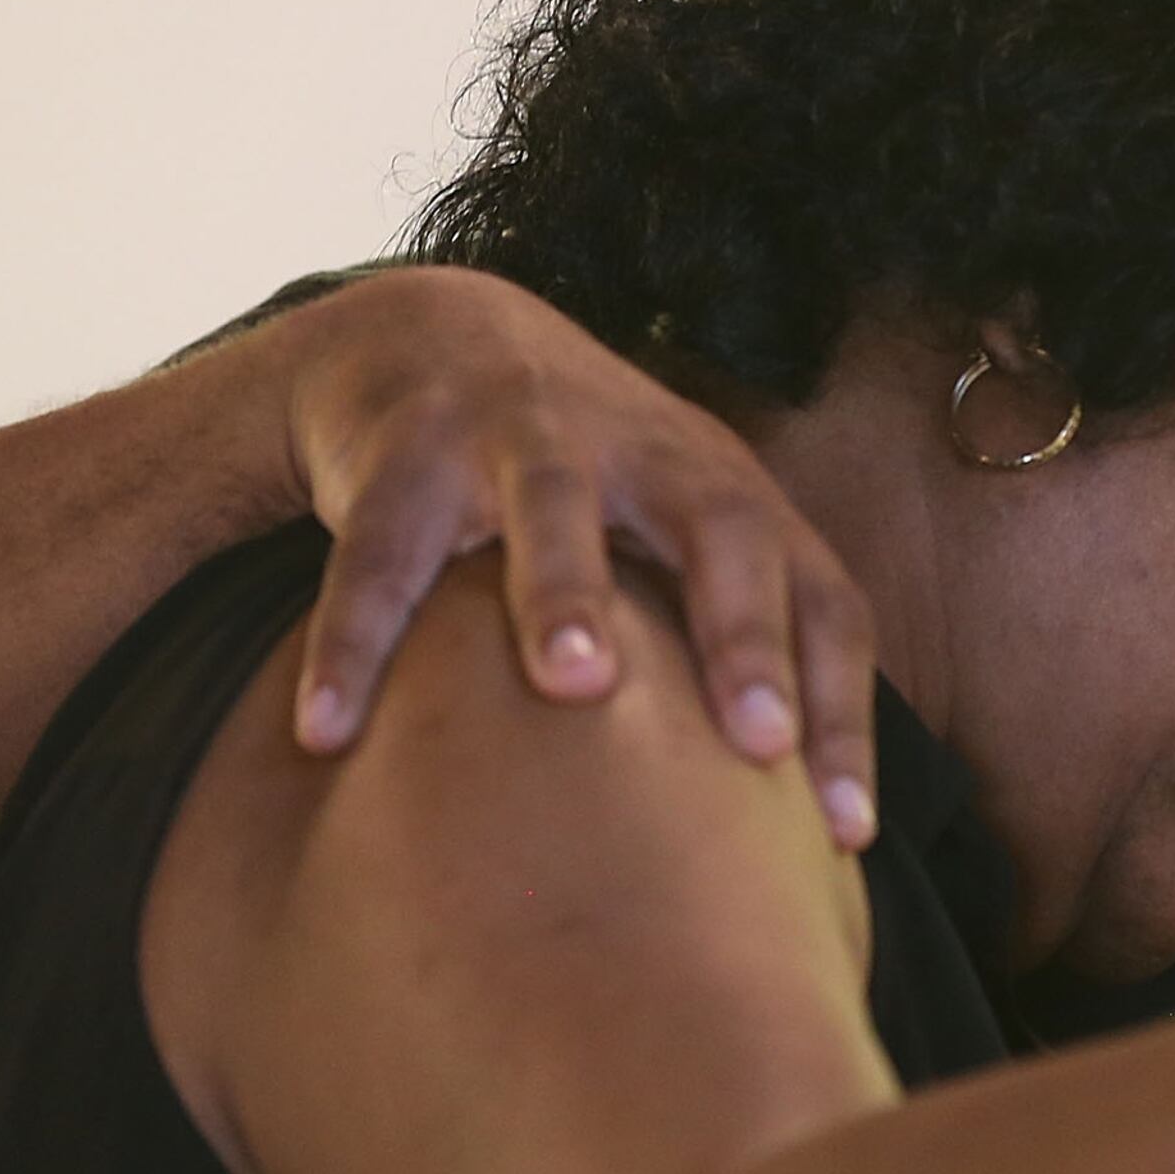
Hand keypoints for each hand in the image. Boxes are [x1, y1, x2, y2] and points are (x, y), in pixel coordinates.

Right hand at [262, 269, 880, 847]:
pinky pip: (380, 551)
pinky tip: (325, 731)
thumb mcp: (671, 540)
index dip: (841, 707)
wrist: (428, 338)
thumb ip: (730, 649)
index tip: (848, 832)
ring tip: (573, 685)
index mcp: (725, 490)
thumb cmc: (586, 484)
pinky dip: (352, 639)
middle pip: (720, 528)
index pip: (816, 595)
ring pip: (555, 510)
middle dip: (742, 630)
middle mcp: (643, 453)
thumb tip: (800, 835)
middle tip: (761, 739)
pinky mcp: (408, 448)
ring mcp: (525, 438)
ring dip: (566, 594)